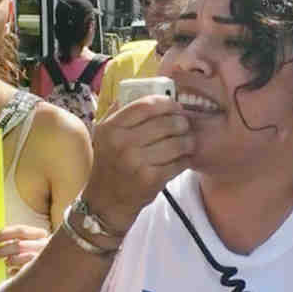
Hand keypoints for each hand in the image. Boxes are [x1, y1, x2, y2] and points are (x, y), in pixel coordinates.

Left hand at [0, 225, 49, 276]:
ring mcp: (44, 259)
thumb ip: (19, 240)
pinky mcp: (42, 273)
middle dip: (0, 251)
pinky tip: (11, 272)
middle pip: (18, 245)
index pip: (21, 230)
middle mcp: (45, 245)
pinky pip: (22, 272)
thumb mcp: (32, 244)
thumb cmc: (40, 255)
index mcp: (41, 235)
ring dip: (9, 261)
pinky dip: (13, 272)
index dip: (4, 234)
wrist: (58, 273)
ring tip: (6, 263)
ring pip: (20, 258)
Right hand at [82, 95, 193, 234]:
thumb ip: (120, 112)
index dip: (167, 103)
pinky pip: (179, 162)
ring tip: (187, 142)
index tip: (174, 106)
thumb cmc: (109, 165)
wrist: (105, 203)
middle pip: (167, 122)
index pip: (146, 105)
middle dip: (181, 122)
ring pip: (177, 142)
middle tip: (184, 125)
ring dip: (187, 141)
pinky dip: (185, 159)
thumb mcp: (105, 136)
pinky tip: (183, 158)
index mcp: (112, 128)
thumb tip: (144, 88)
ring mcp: (138, 162)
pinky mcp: (152, 179)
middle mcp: (123, 143)